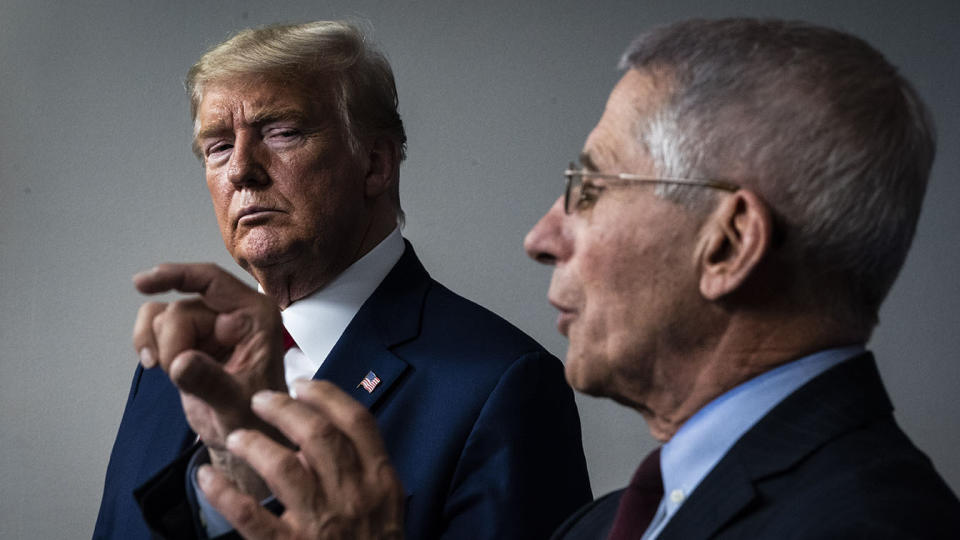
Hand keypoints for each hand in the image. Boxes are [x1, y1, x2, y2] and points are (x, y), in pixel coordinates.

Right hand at [132, 263, 288, 495]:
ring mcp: (210, 322)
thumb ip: (211, 383)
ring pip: (162, 317)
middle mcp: (235, 312)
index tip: (143, 282)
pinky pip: (153, 325)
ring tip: (181, 378)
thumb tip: (182, 362)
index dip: (177, 276)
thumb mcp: (237, 406)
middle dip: (172, 347)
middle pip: (180, 310)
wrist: (245, 436)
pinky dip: (147, 344)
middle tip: (184, 377)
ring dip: (162, 350)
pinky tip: (155, 365)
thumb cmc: (254, 418)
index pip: (213, 281)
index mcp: (257, 317)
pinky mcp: (189, 334)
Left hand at [198, 380, 404, 539]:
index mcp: (380, 481)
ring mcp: (322, 523)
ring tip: (236, 437)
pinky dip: (224, 493)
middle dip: (284, 409)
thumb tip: (318, 438)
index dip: (326, 395)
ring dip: (254, 444)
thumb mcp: (384, 507)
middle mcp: (353, 496)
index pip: (356, 421)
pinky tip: (207, 477)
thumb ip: (361, 470)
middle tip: (260, 400)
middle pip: (317, 434)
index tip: (302, 384)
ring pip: (283, 466)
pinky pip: (250, 515)